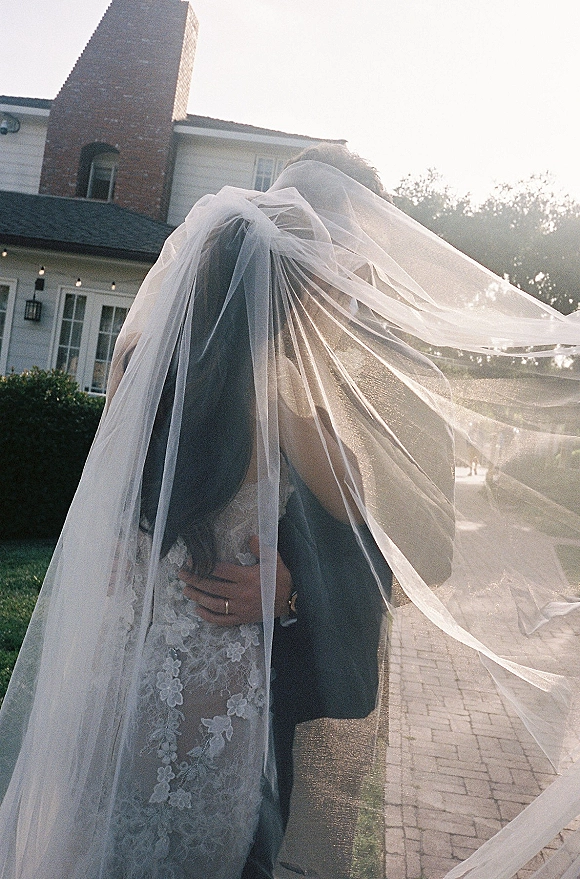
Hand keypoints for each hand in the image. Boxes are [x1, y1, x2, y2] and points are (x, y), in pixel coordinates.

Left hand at [178, 535, 292, 625]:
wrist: (290, 600)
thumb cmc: (280, 578)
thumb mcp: (274, 560)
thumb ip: (261, 548)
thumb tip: (250, 537)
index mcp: (247, 577)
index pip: (221, 571)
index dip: (204, 566)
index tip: (191, 561)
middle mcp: (241, 593)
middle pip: (213, 587)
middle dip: (195, 580)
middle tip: (182, 575)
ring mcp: (241, 608)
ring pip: (214, 604)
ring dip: (198, 597)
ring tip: (186, 591)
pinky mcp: (242, 618)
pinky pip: (223, 620)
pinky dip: (209, 616)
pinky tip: (198, 610)